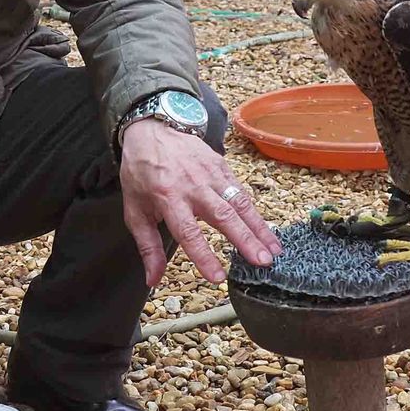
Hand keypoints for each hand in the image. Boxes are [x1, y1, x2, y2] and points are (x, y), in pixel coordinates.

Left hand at [119, 120, 281, 284]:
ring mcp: (210, 174)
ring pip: (239, 203)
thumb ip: (147, 246)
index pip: (188, 232)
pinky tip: (267, 230)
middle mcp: (193, 186)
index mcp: (167, 198)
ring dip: (259, 228)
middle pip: (222, 216)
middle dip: (245, 240)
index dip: (203, 256)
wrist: (151, 130)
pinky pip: (241, 192)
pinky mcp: (222, 166)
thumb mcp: (135, 210)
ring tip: (275, 250)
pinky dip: (256, 212)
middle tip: (262, 262)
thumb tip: (153, 280)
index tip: (218, 277)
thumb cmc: (141, 173)